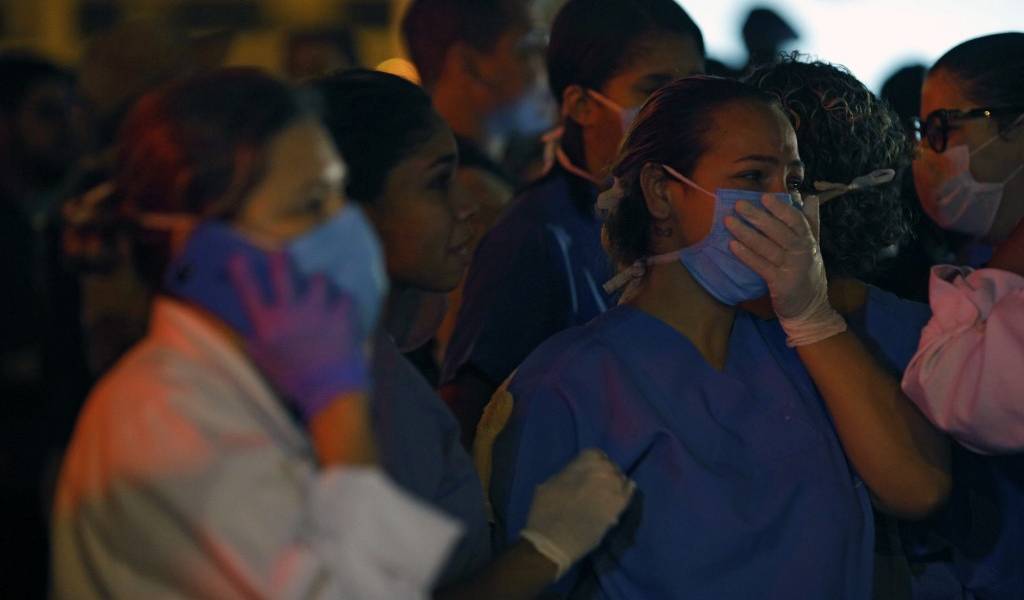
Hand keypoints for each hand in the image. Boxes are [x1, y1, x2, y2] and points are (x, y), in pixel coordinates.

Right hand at [228, 251, 368, 422]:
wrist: (330, 395)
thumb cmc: (294, 382)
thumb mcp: (264, 362)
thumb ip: (255, 339)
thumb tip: (249, 322)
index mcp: (266, 327)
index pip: (248, 291)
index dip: (240, 271)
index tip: (238, 257)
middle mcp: (289, 314)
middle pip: (283, 270)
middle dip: (282, 259)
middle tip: (283, 255)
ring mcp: (317, 312)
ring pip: (319, 278)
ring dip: (319, 283)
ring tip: (321, 290)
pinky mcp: (342, 316)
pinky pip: (345, 296)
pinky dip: (344, 302)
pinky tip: (343, 310)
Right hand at [520, 449, 634, 578]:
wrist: (554, 540)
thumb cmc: (546, 510)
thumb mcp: (551, 482)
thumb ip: (569, 472)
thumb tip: (578, 473)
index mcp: (586, 462)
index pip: (595, 454)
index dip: (592, 462)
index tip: (587, 470)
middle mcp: (603, 472)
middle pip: (609, 466)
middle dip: (604, 472)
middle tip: (596, 483)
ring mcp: (614, 490)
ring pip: (620, 479)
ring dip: (614, 483)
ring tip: (606, 491)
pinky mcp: (619, 509)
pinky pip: (629, 494)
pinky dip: (628, 490)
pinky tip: (627, 489)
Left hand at [726, 194, 845, 345]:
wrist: (810, 308)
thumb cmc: (807, 273)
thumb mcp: (813, 246)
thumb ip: (810, 222)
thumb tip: (810, 197)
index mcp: (809, 241)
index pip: (796, 220)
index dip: (780, 208)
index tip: (764, 197)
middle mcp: (802, 252)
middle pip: (779, 231)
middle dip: (758, 217)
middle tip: (738, 205)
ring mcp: (792, 268)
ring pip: (767, 247)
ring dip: (746, 233)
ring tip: (729, 221)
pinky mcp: (781, 284)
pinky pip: (761, 266)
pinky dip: (746, 255)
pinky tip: (732, 245)